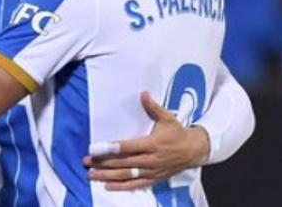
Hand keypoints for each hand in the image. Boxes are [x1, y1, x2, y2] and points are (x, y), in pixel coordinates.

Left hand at [85, 92, 210, 190]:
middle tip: (86, 162)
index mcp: (152, 144)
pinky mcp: (154, 178)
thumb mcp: (168, 118)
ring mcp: (152, 171)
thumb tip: (143, 94)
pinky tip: (107, 186)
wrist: (195, 151)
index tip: (96, 149)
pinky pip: (136, 185)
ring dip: (108, 176)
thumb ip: (154, 107)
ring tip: (91, 175)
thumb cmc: (178, 133)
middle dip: (103, 163)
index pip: (128, 147)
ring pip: (127, 175)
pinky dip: (121, 187)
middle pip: (123, 163)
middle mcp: (151, 159)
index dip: (112, 149)